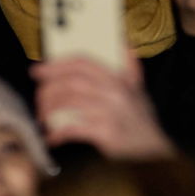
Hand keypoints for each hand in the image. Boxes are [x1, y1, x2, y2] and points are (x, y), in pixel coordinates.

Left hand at [31, 52, 174, 158]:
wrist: (157, 151)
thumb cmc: (142, 120)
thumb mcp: (139, 91)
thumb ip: (130, 68)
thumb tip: (125, 44)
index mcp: (119, 79)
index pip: (83, 63)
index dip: (57, 64)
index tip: (37, 70)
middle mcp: (115, 92)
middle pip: (72, 82)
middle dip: (49, 89)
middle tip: (37, 98)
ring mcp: (110, 113)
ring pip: (70, 103)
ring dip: (50, 111)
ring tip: (42, 119)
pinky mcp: (107, 134)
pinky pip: (74, 129)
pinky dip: (58, 133)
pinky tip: (51, 138)